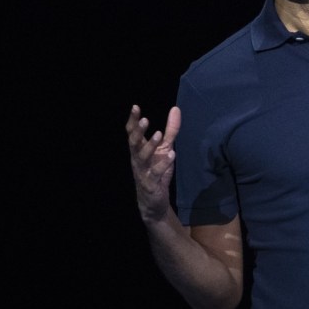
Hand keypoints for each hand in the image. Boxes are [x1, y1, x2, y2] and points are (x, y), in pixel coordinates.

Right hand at [126, 105, 180, 222]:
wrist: (153, 201)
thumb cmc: (157, 171)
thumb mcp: (165, 148)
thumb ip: (170, 130)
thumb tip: (176, 108)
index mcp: (139, 149)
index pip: (132, 133)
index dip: (133, 120)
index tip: (135, 107)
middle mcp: (138, 159)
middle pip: (134, 143)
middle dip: (138, 132)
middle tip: (145, 120)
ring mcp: (143, 171)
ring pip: (142, 157)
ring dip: (150, 146)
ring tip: (159, 134)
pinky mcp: (151, 184)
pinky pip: (156, 173)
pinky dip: (163, 164)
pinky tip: (171, 155)